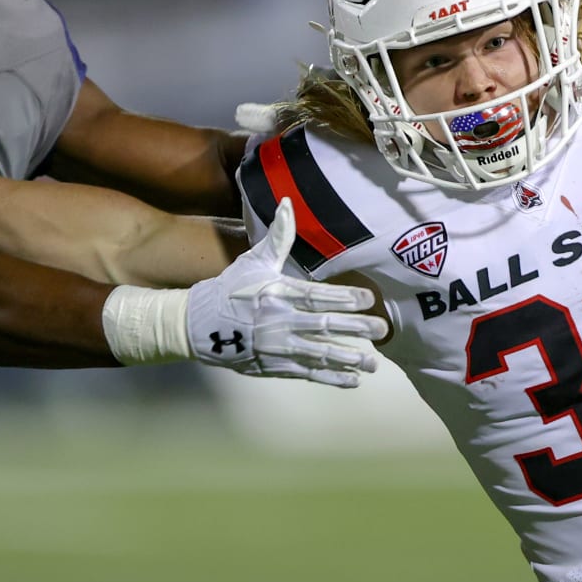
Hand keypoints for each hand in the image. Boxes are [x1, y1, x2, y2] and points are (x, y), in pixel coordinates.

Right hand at [186, 199, 388, 386]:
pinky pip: (308, 373)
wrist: (199, 325)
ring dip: (347, 358)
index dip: (343, 297)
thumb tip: (287, 202)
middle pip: (322, 325)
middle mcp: (278, 320)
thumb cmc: (232, 289)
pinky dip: (330, 378)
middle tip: (382, 330)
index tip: (369, 299)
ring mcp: (277, 347)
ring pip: (318, 353)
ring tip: (373, 362)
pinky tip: (353, 379)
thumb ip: (278, 236)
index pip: (315, 295)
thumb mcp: (254, 261)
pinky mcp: (274, 366)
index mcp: (276, 292)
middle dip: (354, 328)